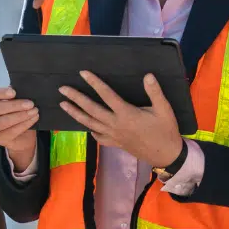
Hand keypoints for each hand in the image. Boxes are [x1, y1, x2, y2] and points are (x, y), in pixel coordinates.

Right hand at [0, 87, 37, 171]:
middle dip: (14, 105)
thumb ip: (17, 95)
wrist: (22, 135)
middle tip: (30, 103)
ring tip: (34, 111)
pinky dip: (24, 124)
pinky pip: (11, 131)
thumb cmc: (18, 113)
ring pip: (2, 122)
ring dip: (20, 116)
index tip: (14, 92)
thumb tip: (24, 89)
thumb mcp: (17, 101)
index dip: (1, 93)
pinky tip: (33, 119)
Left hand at [58, 72, 182, 168]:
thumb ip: (155, 92)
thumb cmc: (166, 130)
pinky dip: (90, 131)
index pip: (107, 95)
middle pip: (91, 110)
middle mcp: (116, 124)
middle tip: (62, 89)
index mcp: (126, 114)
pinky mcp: (116, 144)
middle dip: (76, 98)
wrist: (166, 155)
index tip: (83, 73)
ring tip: (63, 105)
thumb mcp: (164, 109)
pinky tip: (86, 126)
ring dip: (75, 113)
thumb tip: (147, 75)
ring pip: (90, 123)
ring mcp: (114, 136)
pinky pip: (98, 137)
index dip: (94, 83)